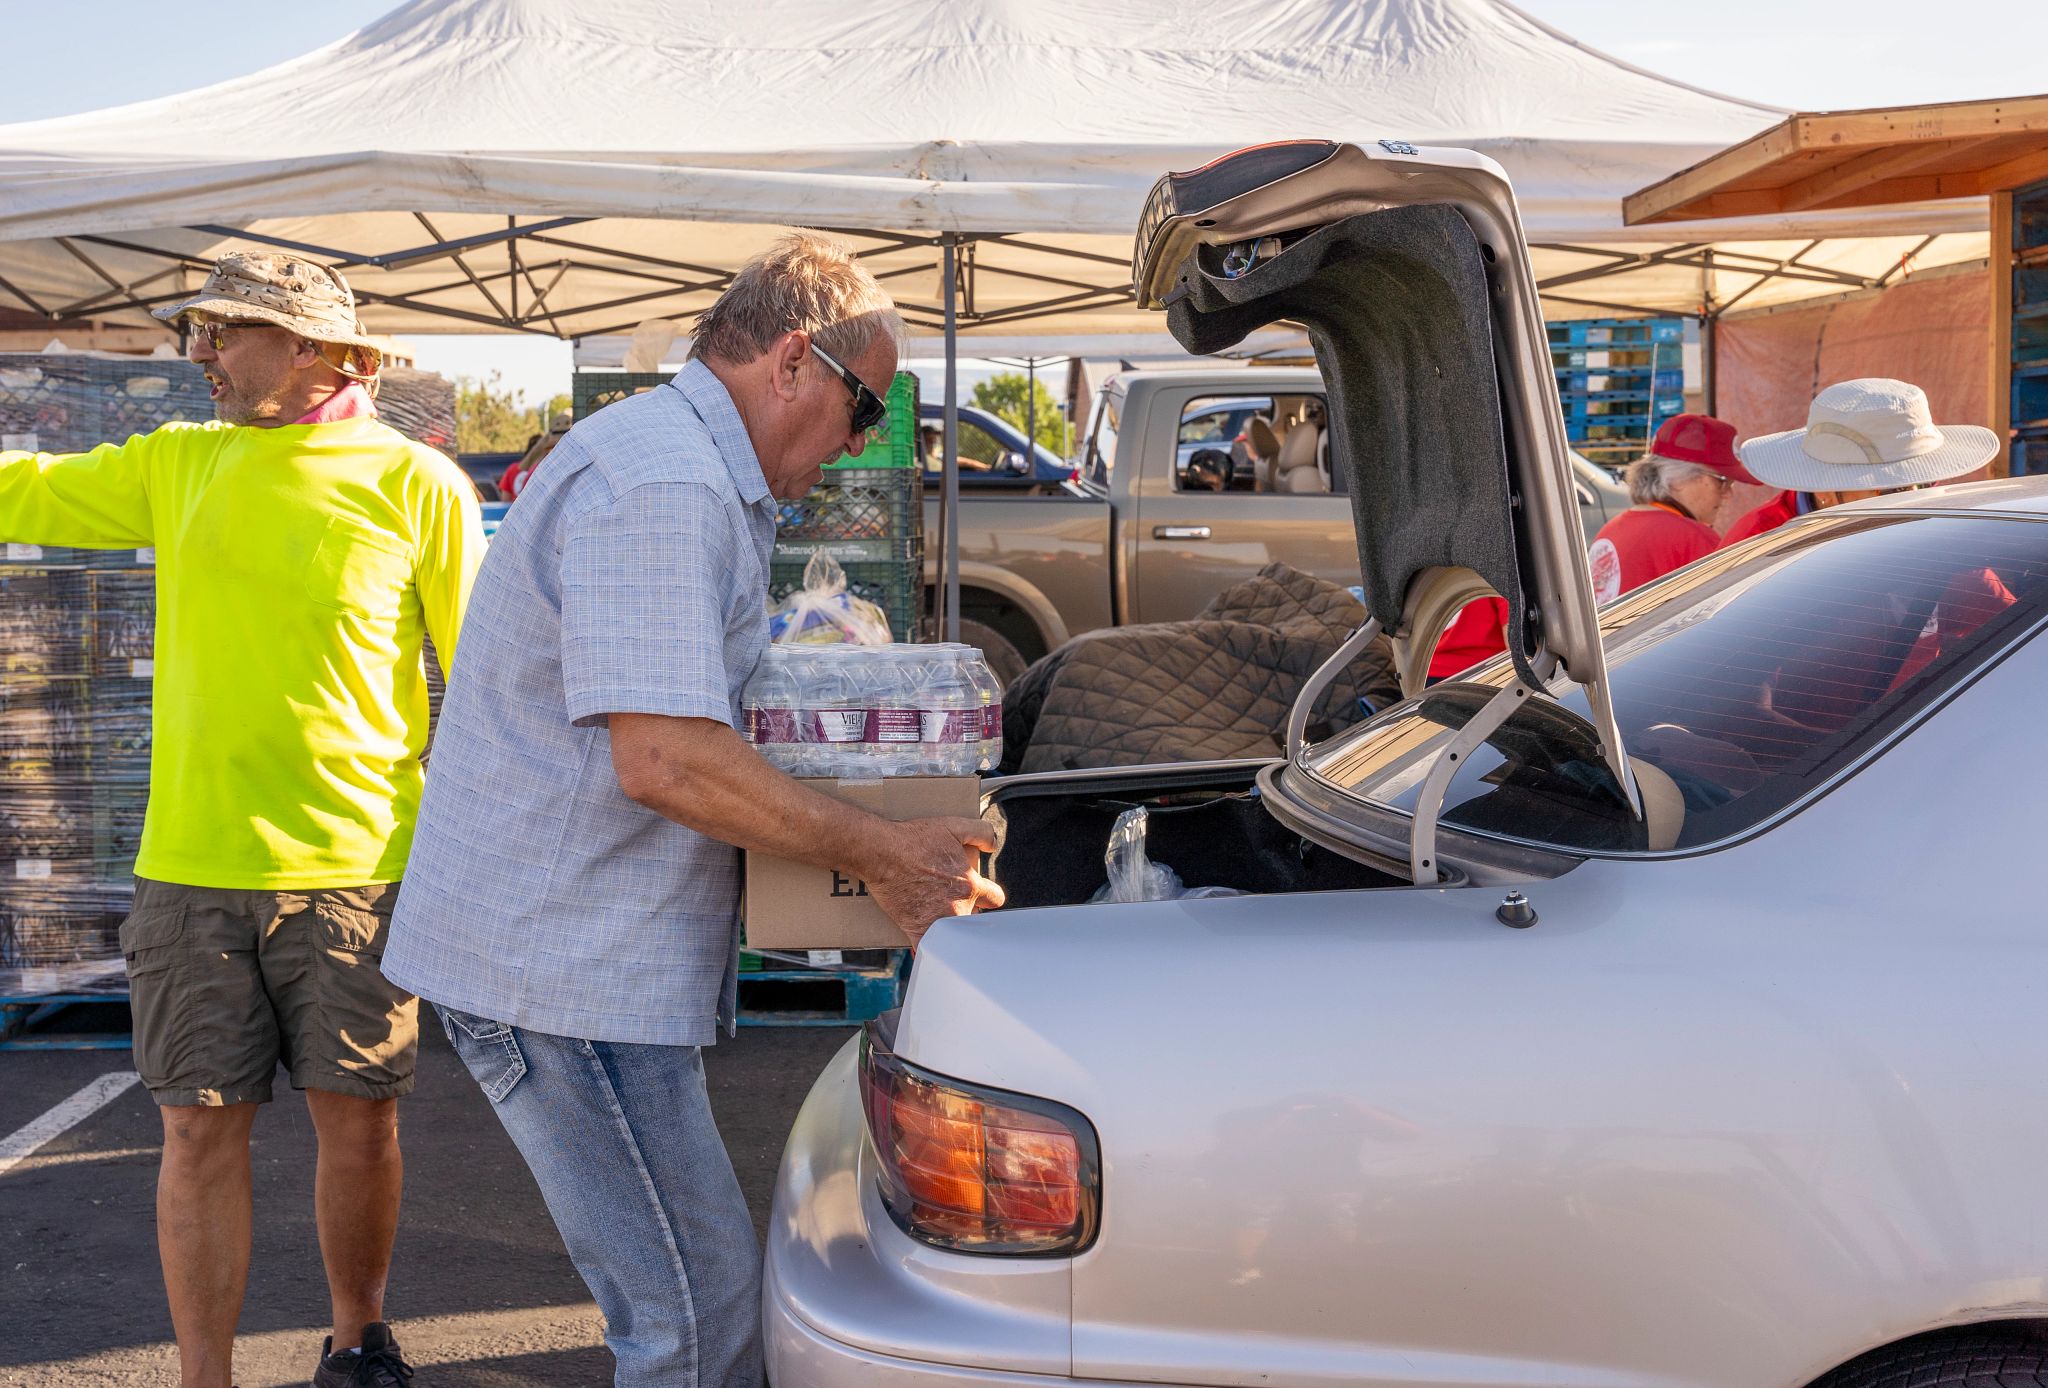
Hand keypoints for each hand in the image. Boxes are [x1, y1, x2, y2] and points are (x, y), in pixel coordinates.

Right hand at [864, 816, 1005, 945]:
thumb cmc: (915, 839)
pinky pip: (929, 949)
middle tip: (952, 902)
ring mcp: (939, 921)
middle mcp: (959, 906)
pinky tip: (930, 950)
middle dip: (968, 912)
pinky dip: (930, 951)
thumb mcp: (955, 826)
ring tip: (944, 922)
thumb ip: (982, 832)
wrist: (882, 853)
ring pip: (955, 935)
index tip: (982, 895)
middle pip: (974, 918)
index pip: (994, 898)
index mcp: (971, 884)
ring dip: (952, 930)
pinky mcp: (917, 930)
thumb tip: (992, 846)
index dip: (989, 895)